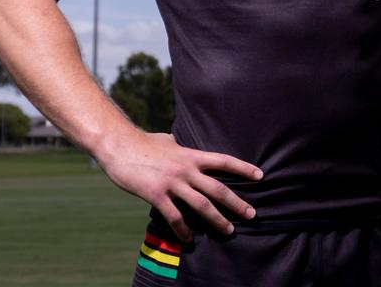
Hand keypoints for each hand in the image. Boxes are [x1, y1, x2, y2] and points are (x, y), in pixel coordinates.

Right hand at [96, 131, 262, 241]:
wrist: (119, 146)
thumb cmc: (144, 143)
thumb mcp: (170, 141)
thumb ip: (182, 147)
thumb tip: (187, 146)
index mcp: (192, 155)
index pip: (224, 161)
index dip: (244, 168)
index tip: (260, 176)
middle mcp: (186, 170)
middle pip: (218, 189)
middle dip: (237, 203)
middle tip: (252, 214)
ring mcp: (172, 183)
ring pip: (201, 205)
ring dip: (217, 220)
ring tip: (229, 230)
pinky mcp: (156, 195)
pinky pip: (175, 217)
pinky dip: (184, 230)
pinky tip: (189, 239)